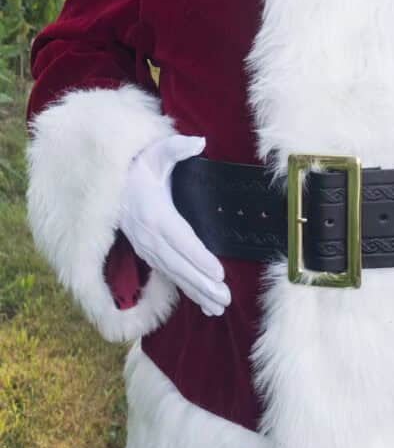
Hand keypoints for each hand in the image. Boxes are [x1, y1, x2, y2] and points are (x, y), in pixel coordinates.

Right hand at [119, 134, 230, 316]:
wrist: (112, 185)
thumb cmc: (140, 167)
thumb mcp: (156, 153)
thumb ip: (177, 147)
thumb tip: (199, 141)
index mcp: (155, 214)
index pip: (181, 239)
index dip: (199, 257)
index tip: (218, 271)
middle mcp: (151, 237)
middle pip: (180, 265)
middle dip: (203, 283)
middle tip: (226, 297)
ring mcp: (148, 249)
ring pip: (176, 275)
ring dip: (198, 292)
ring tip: (221, 306)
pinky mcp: (149, 255)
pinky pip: (170, 276)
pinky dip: (188, 292)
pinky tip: (206, 305)